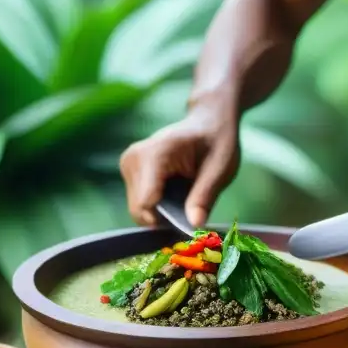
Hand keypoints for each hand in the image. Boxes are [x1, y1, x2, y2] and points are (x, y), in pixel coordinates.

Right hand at [120, 102, 238, 227]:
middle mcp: (133, 158)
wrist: (209, 122)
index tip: (191, 222)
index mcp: (154, 155)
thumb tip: (194, 225)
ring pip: (139, 209)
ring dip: (163, 212)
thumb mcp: (220, 170)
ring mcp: (128, 164)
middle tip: (193, 208)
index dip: (167, 222)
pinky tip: (176, 192)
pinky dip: (159, 205)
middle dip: (166, 219)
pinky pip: (140, 203)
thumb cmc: (217, 142)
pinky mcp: (129, 170)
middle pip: (140, 210)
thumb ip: (204, 197)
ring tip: (186, 195)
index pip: (146, 204)